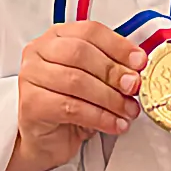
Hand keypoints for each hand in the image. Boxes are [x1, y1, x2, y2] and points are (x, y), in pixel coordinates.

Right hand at [0, 22, 145, 170]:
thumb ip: (112, 69)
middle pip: (80, 53)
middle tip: (133, 87)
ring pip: (76, 81)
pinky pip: (70, 107)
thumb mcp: (95, 80)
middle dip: (113, 71)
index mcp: (57, 36)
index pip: (90, 32)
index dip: (118, 46)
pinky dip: (99, 117)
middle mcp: (39, 51)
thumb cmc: (70, 104)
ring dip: (110, 98)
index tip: (139, 62)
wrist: (47, 139)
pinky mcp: (30, 104)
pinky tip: (114, 124)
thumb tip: (136, 70)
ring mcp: (30, 76)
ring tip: (127, 110)